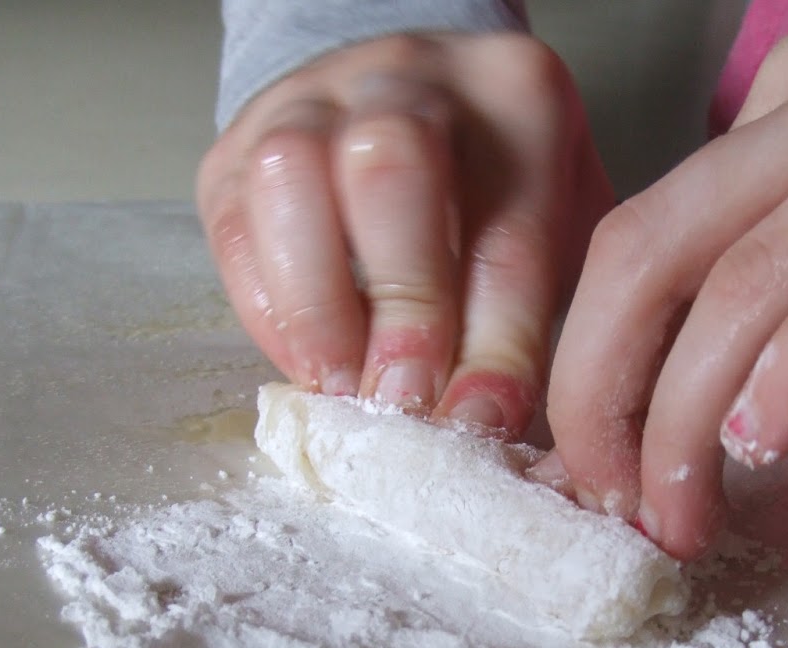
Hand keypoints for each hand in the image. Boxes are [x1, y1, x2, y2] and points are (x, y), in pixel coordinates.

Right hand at [197, 32, 611, 434]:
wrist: (417, 110)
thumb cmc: (497, 194)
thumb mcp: (551, 236)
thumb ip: (533, 321)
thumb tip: (489, 432)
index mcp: (516, 95)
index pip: (509, 229)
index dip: (496, 343)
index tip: (479, 423)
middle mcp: (412, 75)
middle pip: (395, 171)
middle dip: (402, 304)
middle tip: (404, 401)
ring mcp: (313, 97)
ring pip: (294, 175)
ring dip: (319, 305)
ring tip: (344, 388)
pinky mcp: (239, 144)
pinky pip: (236, 221)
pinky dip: (268, 310)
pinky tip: (306, 365)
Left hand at [544, 10, 787, 558]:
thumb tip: (692, 388)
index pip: (644, 233)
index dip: (589, 363)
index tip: (588, 466)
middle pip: (657, 252)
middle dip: (602, 396)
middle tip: (606, 504)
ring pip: (750, 283)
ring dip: (689, 422)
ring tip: (681, 516)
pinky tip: (769, 444)